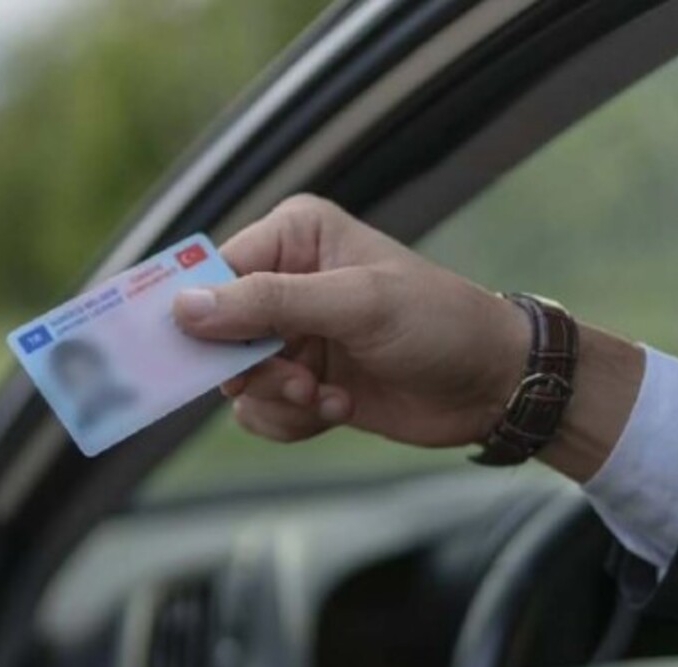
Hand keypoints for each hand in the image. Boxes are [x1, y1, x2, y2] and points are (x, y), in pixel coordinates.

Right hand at [173, 195, 532, 448]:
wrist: (493, 384)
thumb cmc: (438, 323)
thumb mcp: (354, 304)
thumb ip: (267, 303)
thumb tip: (184, 307)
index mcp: (293, 237)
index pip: (215, 272)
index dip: (200, 315)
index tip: (196, 354)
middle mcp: (285, 281)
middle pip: (216, 334)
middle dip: (253, 369)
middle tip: (296, 382)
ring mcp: (292, 334)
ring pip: (236, 380)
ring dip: (278, 399)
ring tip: (326, 397)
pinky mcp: (301, 380)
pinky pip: (259, 410)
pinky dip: (291, 419)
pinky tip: (339, 407)